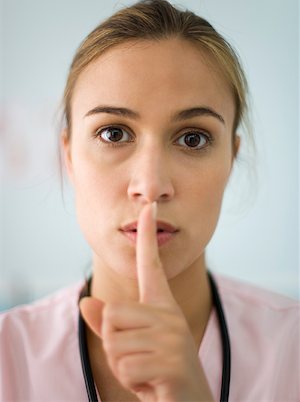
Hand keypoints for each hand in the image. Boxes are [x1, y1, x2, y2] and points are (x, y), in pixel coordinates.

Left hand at [80, 203, 213, 401]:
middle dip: (115, 344)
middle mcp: (169, 315)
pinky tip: (152, 383)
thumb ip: (108, 325)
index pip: (152, 265)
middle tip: (140, 358)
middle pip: (112, 314)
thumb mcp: (130, 345)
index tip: (149, 207)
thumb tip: (85, 303)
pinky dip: (131, 381)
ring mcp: (172, 336)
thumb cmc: (157, 371)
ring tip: (147, 371)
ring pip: (114, 341)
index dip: (148, 236)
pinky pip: (125, 366)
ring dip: (122, 365)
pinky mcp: (171, 361)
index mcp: (161, 307)